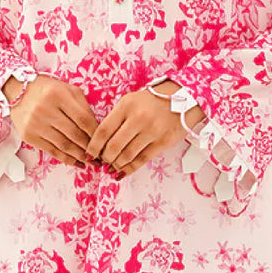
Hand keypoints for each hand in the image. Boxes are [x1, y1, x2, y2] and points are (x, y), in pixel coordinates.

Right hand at [5, 73, 98, 165]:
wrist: (18, 91)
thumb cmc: (49, 90)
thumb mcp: (68, 90)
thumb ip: (83, 107)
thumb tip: (97, 132)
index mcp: (58, 94)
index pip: (82, 119)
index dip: (95, 133)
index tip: (104, 142)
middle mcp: (45, 109)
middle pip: (74, 134)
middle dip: (90, 148)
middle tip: (101, 156)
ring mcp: (35, 124)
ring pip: (64, 145)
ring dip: (80, 157)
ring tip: (92, 162)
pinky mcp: (29, 136)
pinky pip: (52, 151)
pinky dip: (67, 159)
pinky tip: (77, 163)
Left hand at [84, 82, 206, 176]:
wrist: (182, 98)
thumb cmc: (150, 101)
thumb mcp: (130, 102)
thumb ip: (115, 118)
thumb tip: (100, 143)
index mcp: (126, 106)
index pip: (103, 130)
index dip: (94, 146)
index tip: (89, 154)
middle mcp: (138, 118)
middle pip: (113, 146)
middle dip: (104, 158)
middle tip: (101, 162)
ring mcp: (152, 131)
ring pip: (127, 155)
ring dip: (115, 165)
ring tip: (110, 168)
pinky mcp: (163, 142)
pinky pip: (142, 160)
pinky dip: (129, 169)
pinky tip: (121, 173)